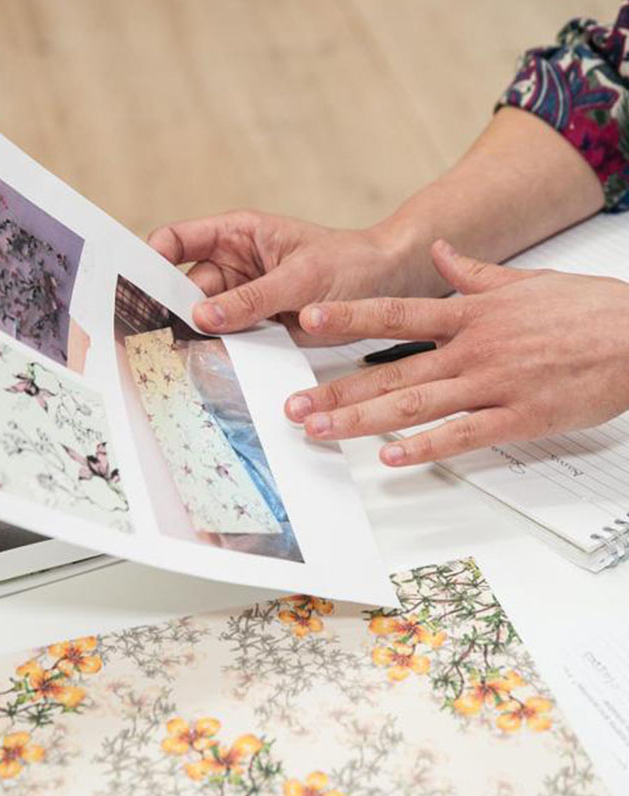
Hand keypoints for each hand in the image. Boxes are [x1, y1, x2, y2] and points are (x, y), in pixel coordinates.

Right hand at [148, 210, 442, 342]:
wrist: (387, 287)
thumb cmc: (349, 263)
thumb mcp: (301, 277)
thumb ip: (252, 298)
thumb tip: (204, 316)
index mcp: (236, 234)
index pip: (177, 240)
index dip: (151, 259)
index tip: (135, 287)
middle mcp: (232, 265)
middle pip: (185, 288)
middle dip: (173, 312)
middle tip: (156, 340)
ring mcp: (243, 298)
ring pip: (205, 319)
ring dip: (198, 337)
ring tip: (183, 358)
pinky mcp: (257, 326)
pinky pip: (230, 339)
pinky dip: (223, 352)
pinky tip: (213, 366)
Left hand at [285, 240, 628, 464]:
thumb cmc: (586, 311)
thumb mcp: (524, 281)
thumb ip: (472, 271)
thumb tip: (440, 252)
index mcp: (471, 314)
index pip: (395, 312)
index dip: (348, 316)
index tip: (308, 318)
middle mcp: (473, 349)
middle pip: (391, 369)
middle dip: (338, 389)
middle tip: (294, 404)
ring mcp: (493, 385)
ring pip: (416, 404)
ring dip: (363, 419)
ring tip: (321, 431)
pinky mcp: (518, 418)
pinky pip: (463, 435)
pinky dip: (425, 447)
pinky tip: (390, 458)